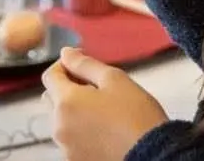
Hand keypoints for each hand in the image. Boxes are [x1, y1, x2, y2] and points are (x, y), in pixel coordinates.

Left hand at [43, 48, 168, 160]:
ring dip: (74, 108)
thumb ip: (85, 64)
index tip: (83, 61)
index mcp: (66, 102)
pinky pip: (70, 138)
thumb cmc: (137, 116)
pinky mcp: (75, 160)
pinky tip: (103, 128)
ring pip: (61, 119)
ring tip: (103, 109)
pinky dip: (80, 129)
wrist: (153, 155)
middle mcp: (59, 127)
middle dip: (68, 86)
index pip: (50, 76)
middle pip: (52, 98)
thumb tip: (66, 53)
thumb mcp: (114, 79)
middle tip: (96, 85)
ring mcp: (65, 147)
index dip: (65, 64)